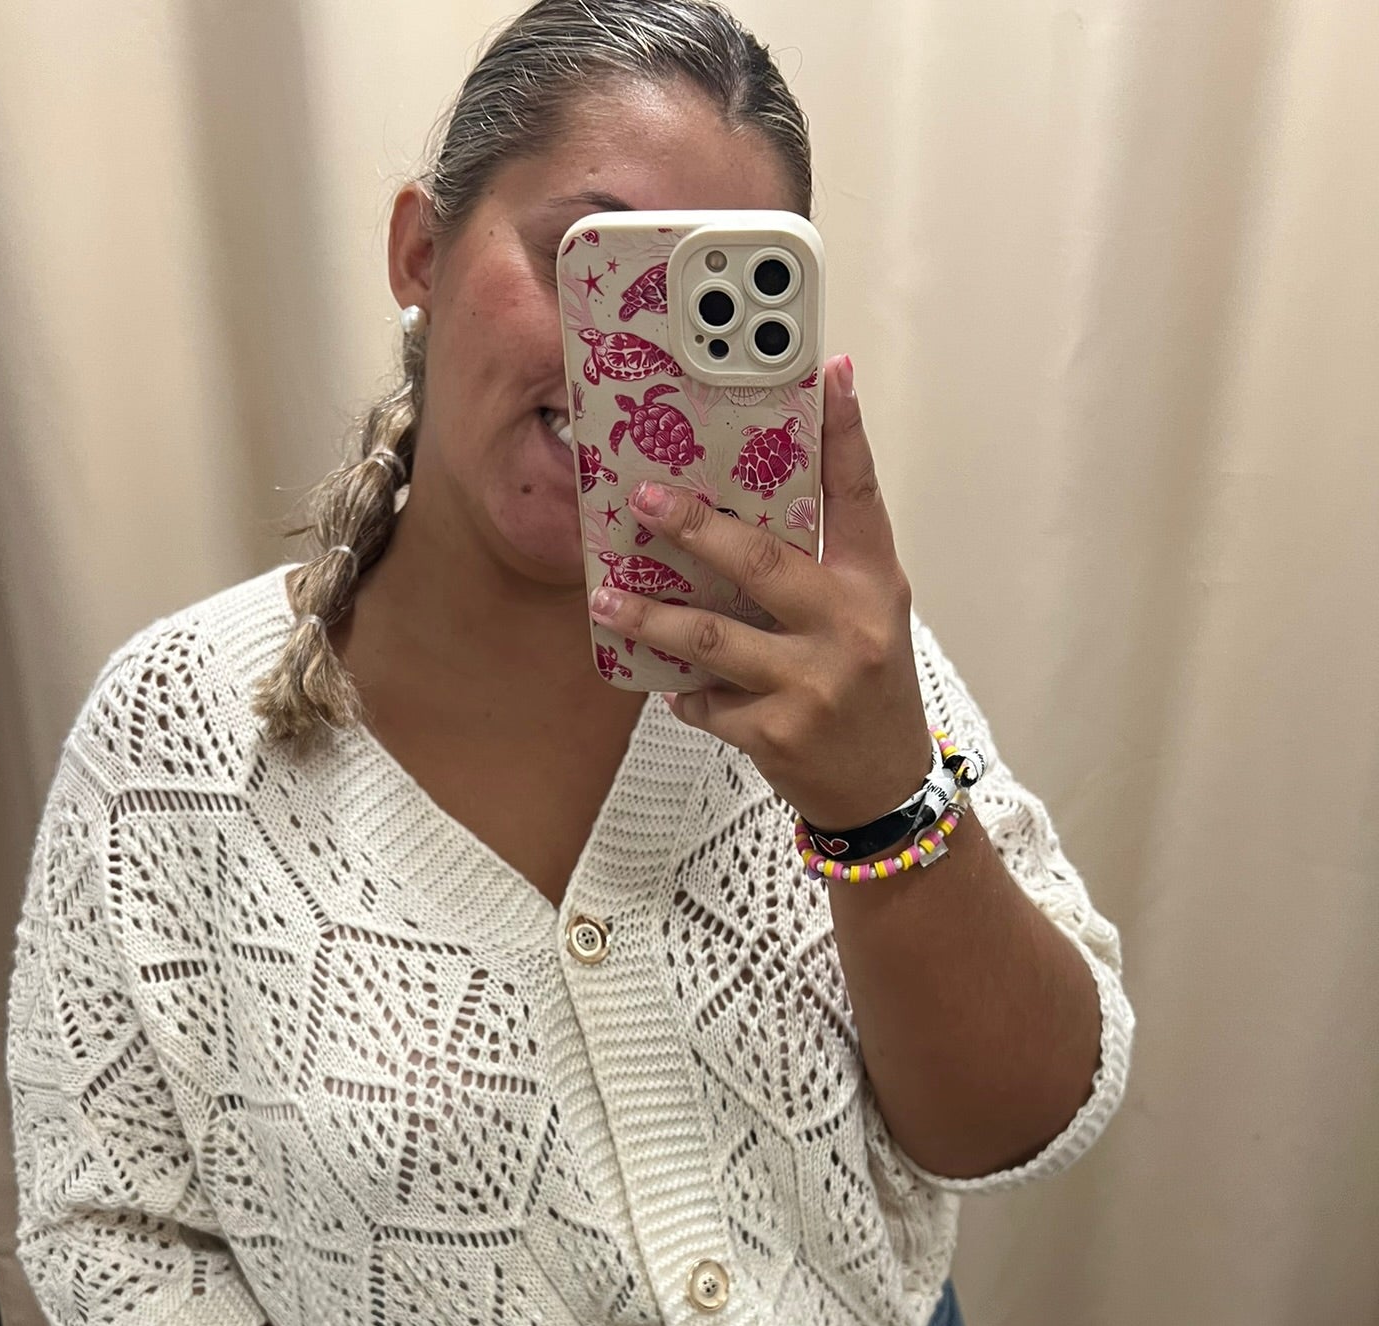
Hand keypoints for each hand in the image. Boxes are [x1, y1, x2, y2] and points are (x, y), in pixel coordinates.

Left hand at [588, 354, 931, 829]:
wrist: (882, 787)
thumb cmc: (867, 688)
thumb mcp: (866, 613)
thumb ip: (823, 561)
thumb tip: (747, 502)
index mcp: (874, 583)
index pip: (860, 493)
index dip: (845, 430)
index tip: (826, 372)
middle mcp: (849, 625)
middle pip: (761, 560)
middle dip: (695, 526)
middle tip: (643, 497)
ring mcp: (812, 682)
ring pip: (711, 637)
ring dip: (650, 616)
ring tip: (608, 599)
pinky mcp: (777, 732)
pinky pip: (707, 700)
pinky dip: (685, 692)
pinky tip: (673, 686)